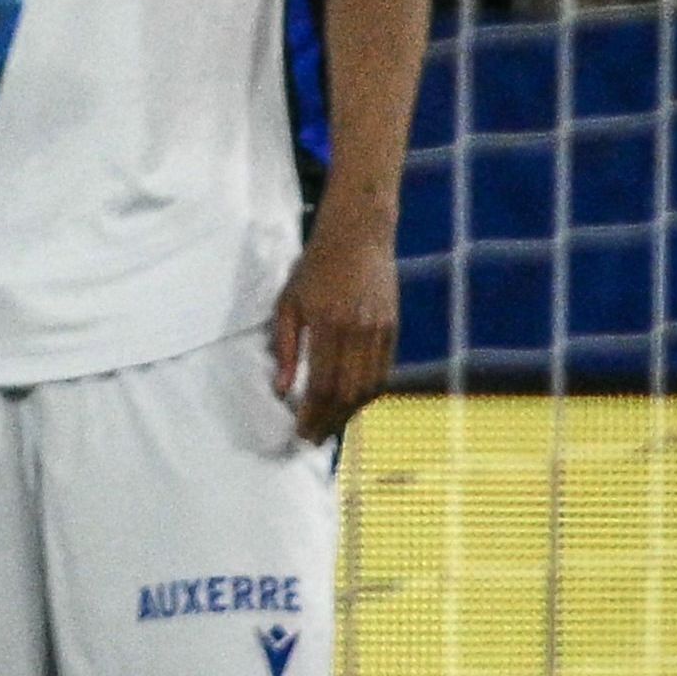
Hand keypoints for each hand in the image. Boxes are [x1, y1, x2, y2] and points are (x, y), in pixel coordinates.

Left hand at [272, 227, 396, 441]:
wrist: (359, 237)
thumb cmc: (315, 268)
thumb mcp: (289, 303)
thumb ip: (285, 347)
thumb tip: (282, 388)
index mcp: (330, 325)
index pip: (323, 384)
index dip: (313, 413)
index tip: (300, 432)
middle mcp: (360, 332)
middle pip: (349, 392)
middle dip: (331, 420)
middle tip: (314, 439)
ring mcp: (382, 331)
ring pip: (370, 386)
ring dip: (350, 412)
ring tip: (330, 427)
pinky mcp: (395, 329)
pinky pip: (384, 372)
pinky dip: (368, 393)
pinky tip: (351, 403)